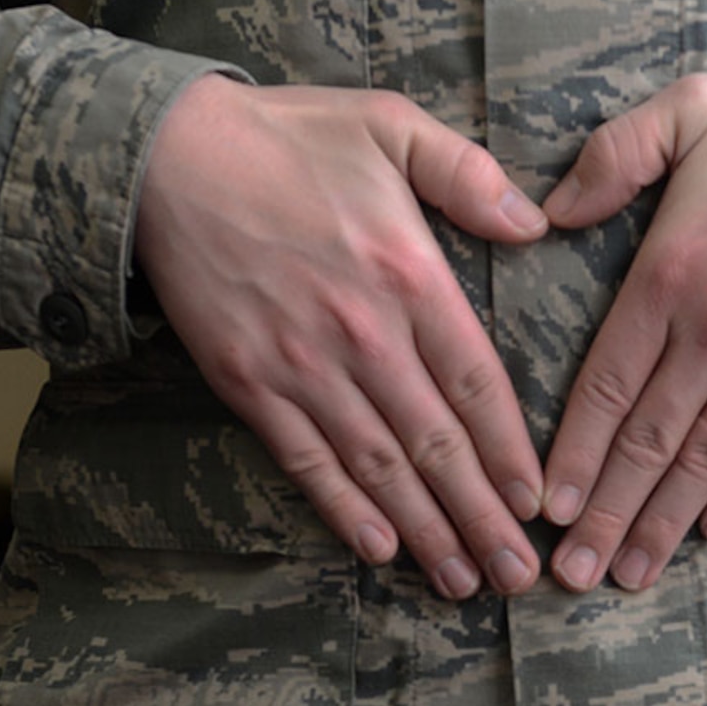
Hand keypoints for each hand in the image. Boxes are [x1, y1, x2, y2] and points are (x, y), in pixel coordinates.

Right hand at [134, 76, 548, 597]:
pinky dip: (344, 509)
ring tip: (464, 581)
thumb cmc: (288, 137)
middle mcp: (363, 334)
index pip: (476, 384)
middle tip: (519, 576)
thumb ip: (469, 175)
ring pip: (378, 467)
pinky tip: (379, 549)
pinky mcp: (249, 383)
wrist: (167, 155)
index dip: (510, 451)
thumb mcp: (392, 125)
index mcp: (409, 275)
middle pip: (437, 444)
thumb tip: (536, 224)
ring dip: (425, 531)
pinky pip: (306, 460)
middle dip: (482, 517)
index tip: (539, 502)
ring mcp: (302, 365)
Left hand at [539, 69, 706, 591]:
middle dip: (604, 514)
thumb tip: (547, 211)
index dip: (573, 454)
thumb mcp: (686, 110)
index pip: (606, 385)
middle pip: (648, 441)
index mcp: (669, 272)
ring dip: (664, 523)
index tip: (546, 508)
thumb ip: (611, 157)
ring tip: (628, 575)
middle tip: (569, 576)